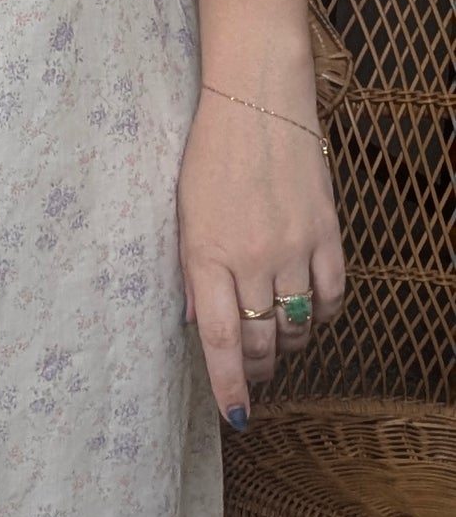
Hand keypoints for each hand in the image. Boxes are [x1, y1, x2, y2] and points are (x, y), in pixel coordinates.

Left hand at [177, 81, 344, 427]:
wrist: (257, 99)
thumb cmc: (208, 153)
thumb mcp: (183, 212)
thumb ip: (191, 271)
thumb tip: (195, 321)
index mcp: (206, 254)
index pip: (218, 340)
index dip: (229, 386)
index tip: (236, 416)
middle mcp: (253, 257)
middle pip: (262, 340)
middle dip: (256, 368)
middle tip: (252, 373)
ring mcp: (294, 246)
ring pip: (298, 323)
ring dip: (288, 342)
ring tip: (277, 340)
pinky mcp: (327, 231)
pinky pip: (332, 294)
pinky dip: (322, 314)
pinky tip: (310, 312)